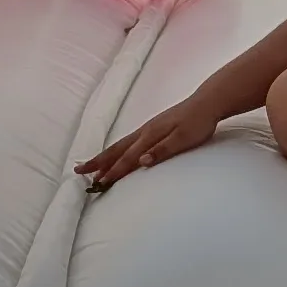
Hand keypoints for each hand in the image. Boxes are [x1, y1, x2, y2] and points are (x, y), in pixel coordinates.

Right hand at [79, 90, 222, 191]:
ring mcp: (148, 128)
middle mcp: (145, 131)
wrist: (208, 103)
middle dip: (98, 162)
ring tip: (91, 165)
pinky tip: (117, 153)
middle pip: (117, 149)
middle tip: (79, 172)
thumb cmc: (198, 122)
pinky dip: (117, 149)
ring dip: (105, 156)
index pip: (128, 158)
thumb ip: (162, 151)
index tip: (98, 184)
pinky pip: (128, 141)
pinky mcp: (153, 127)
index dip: (113, 172)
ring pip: (120, 145)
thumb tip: (141, 161)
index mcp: (150, 136)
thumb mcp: (183, 139)